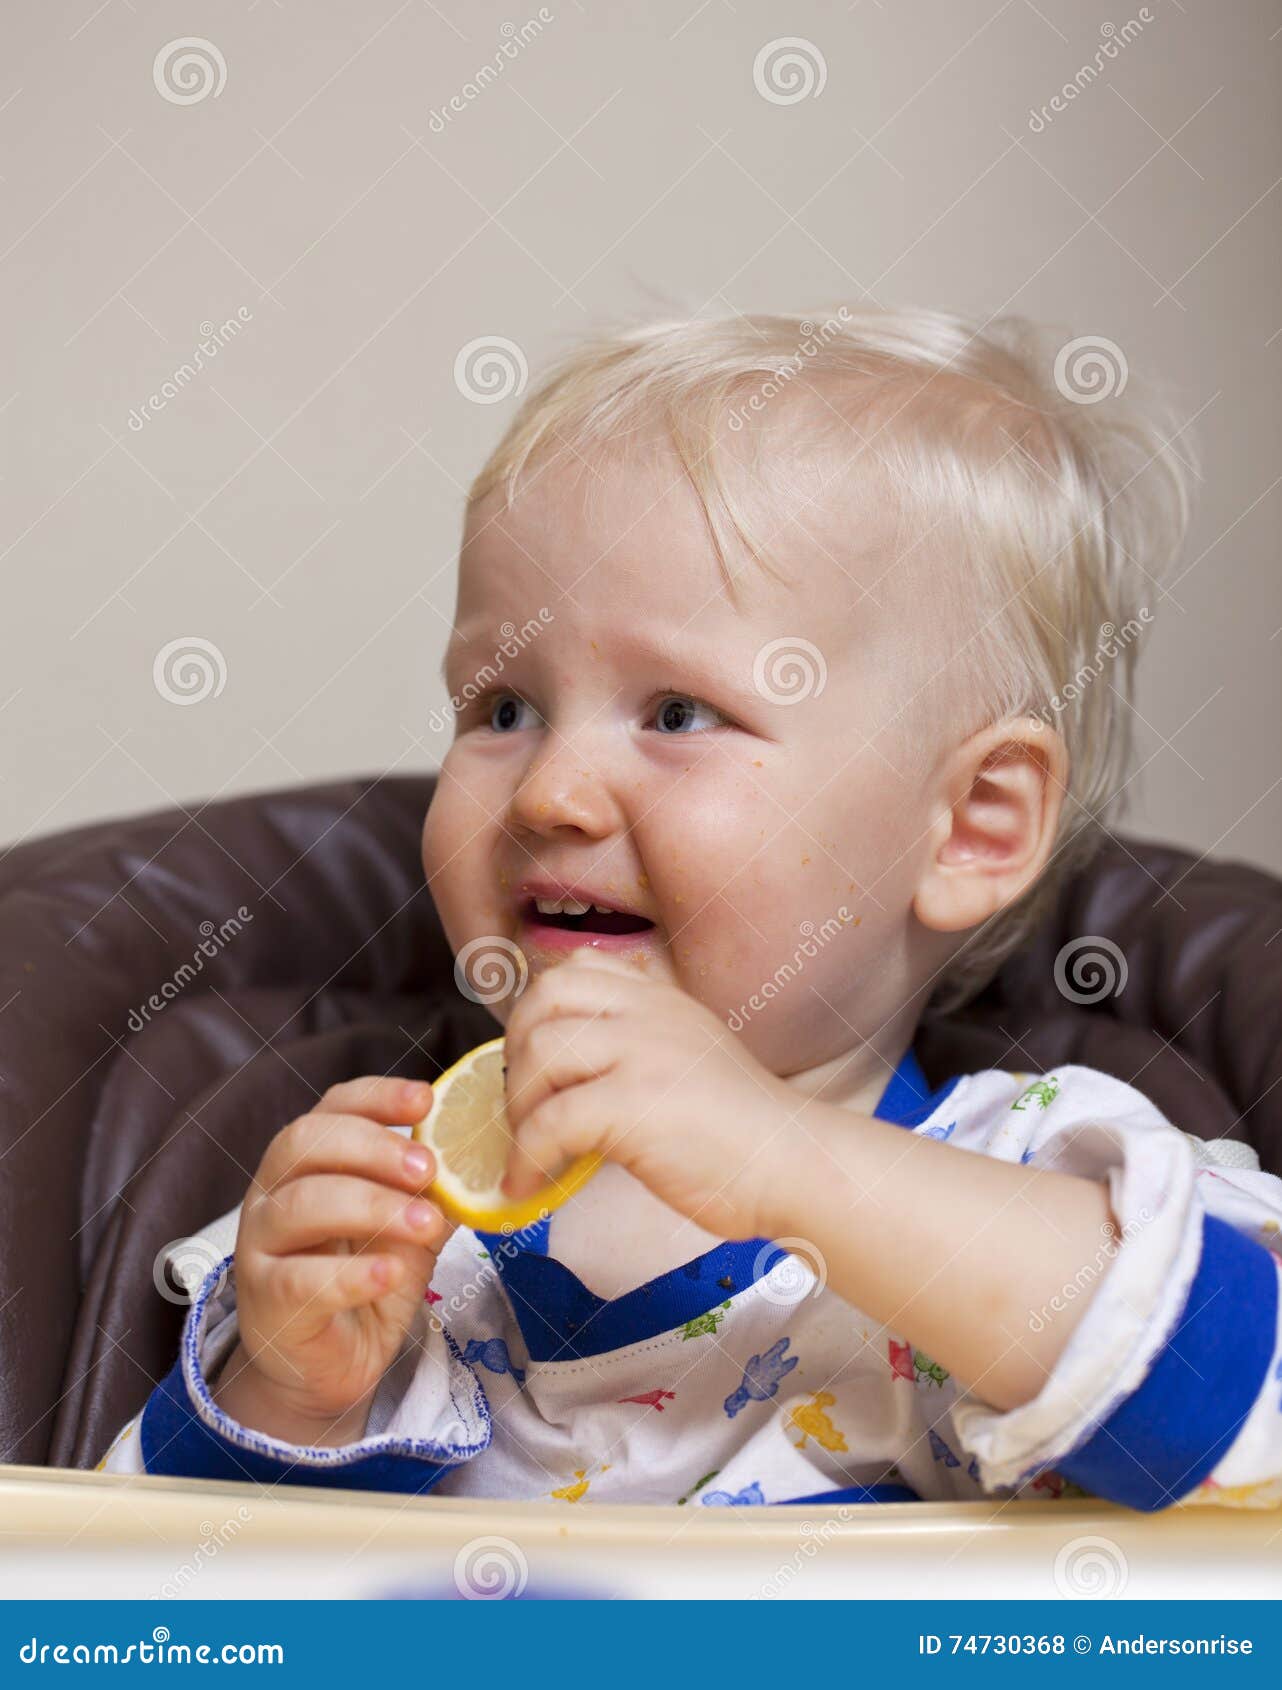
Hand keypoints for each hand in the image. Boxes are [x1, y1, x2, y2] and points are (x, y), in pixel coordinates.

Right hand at [213, 1076, 452, 1444]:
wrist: (331, 1364)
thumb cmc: (366, 1279)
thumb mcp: (409, 1227)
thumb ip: (435, 1191)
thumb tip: (487, 1153)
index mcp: (307, 1161)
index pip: (332, 1107)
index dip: (378, 1097)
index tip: (427, 1101)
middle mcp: (273, 1193)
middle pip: (305, 1143)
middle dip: (374, 1148)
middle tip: (429, 1169)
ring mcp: (261, 1247)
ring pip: (301, 1206)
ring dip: (372, 1207)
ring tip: (426, 1224)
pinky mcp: (266, 1302)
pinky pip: (299, 1279)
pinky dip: (348, 1274)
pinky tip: (387, 1274)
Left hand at [501, 953, 798, 1239]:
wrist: (795, 1165)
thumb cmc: (747, 1133)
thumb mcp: (693, 1059)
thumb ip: (640, 1050)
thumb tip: (567, 1083)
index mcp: (663, 1000)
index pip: (578, 968)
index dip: (539, 1011)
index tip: (533, 1059)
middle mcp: (650, 1013)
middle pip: (545, 998)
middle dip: (515, 1049)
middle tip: (520, 1103)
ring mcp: (642, 1052)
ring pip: (539, 1053)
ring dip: (516, 1107)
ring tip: (524, 1150)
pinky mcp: (634, 1104)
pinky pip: (550, 1122)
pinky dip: (525, 1158)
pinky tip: (527, 1186)